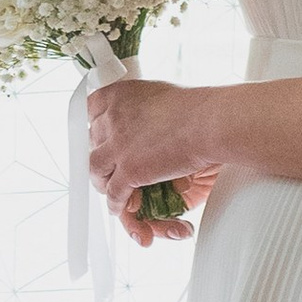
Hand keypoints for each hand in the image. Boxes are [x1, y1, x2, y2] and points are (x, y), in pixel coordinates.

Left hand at [87, 76, 220, 242]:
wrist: (209, 123)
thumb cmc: (197, 109)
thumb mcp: (159, 96)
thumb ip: (143, 107)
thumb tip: (144, 119)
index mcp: (120, 94)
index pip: (92, 109)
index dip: (96, 124)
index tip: (101, 133)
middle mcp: (113, 117)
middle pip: (92, 140)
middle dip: (101, 153)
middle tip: (109, 163)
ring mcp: (118, 145)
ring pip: (96, 169)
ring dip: (102, 180)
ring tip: (110, 187)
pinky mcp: (128, 170)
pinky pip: (114, 192)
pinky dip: (117, 202)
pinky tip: (121, 206)